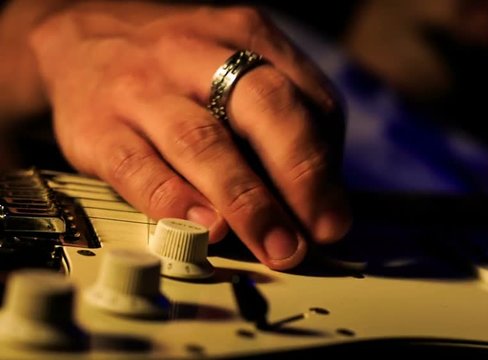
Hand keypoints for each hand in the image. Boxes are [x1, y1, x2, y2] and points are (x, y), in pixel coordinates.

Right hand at [28, 1, 350, 269]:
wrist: (79, 42)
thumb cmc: (173, 68)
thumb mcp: (233, 67)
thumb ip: (277, 124)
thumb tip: (313, 201)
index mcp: (245, 36)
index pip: (307, 98)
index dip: (326, 164)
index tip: (334, 217)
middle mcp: (195, 54)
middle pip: (263, 107)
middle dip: (299, 175)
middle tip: (317, 233)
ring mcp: (144, 88)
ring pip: (203, 141)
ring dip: (247, 200)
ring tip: (274, 243)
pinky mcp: (98, 128)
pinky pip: (139, 168)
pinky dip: (177, 202)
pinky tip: (206, 229)